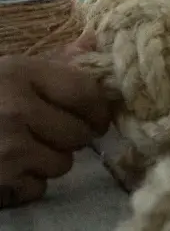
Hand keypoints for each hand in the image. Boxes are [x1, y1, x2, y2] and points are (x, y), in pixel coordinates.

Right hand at [0, 44, 112, 207]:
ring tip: (27, 148)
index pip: (86, 93)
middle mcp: (17, 110)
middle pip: (80, 134)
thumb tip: (93, 42)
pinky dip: (27, 184)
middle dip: (73, 136)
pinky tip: (10, 169)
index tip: (95, 116)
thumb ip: (52, 62)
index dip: (98, 108)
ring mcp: (7, 149)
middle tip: (54, 132)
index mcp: (21, 73)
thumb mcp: (9, 68)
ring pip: (62, 164)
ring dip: (50, 160)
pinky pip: (36, 189)